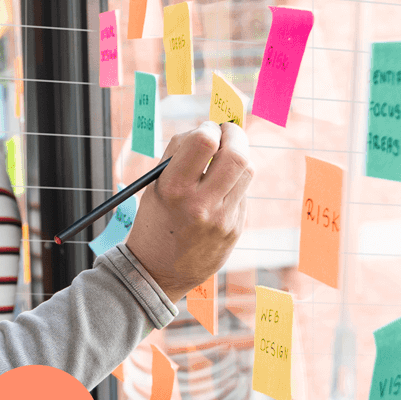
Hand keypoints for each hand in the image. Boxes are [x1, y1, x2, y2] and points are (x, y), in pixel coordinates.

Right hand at [124, 121, 252, 301]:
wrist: (158, 271)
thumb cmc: (154, 221)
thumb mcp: (154, 186)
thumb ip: (179, 155)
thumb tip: (208, 129)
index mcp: (172, 189)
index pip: (204, 142)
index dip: (209, 128)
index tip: (207, 129)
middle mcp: (200, 204)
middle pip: (237, 155)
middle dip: (235, 135)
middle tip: (227, 132)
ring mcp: (222, 219)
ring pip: (247, 172)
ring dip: (238, 156)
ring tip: (223, 159)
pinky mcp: (235, 229)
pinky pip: (242, 193)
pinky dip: (233, 183)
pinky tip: (218, 190)